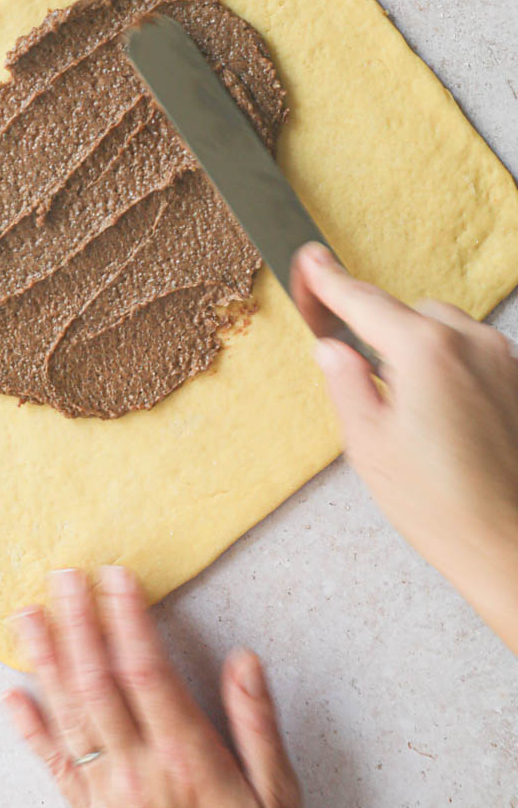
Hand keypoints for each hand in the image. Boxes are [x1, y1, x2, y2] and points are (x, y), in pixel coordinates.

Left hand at [4, 566, 299, 807]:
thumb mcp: (275, 796)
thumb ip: (257, 727)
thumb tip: (246, 661)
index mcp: (185, 755)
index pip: (147, 671)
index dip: (128, 620)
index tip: (116, 577)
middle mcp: (138, 768)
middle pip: (98, 683)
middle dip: (78, 625)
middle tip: (63, 576)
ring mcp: (107, 792)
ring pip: (68, 715)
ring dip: (45, 661)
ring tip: (26, 617)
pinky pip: (55, 767)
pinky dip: (30, 731)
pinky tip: (12, 697)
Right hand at [293, 242, 517, 652]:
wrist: (509, 547)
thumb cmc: (442, 507)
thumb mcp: (368, 445)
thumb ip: (346, 382)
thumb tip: (333, 348)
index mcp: (424, 351)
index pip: (363, 301)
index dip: (329, 280)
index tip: (310, 260)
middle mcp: (469, 343)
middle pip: (406, 314)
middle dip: (379, 335)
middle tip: (364, 383)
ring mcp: (501, 360)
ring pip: (441, 331)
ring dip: (416, 352)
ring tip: (409, 414)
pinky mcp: (517, 380)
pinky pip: (470, 353)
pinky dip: (447, 368)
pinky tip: (441, 419)